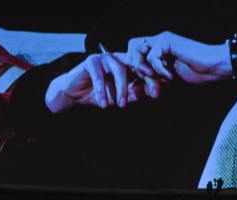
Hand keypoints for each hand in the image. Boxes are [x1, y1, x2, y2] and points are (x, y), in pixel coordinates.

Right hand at [45, 52, 160, 112]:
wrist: (75, 95)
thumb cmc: (99, 95)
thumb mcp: (121, 97)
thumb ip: (137, 93)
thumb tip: (156, 90)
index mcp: (127, 65)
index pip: (144, 68)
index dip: (154, 78)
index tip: (162, 90)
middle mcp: (118, 58)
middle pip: (136, 66)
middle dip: (145, 80)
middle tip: (152, 95)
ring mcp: (105, 58)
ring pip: (119, 70)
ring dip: (121, 89)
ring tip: (121, 105)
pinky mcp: (91, 61)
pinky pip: (100, 76)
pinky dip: (102, 91)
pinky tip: (104, 104)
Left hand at [124, 32, 231, 84]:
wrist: (213, 68)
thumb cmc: (196, 74)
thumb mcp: (169, 81)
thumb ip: (153, 82)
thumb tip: (137, 89)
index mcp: (156, 50)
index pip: (133, 54)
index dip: (134, 69)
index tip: (143, 84)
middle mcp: (157, 42)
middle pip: (130, 48)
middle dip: (135, 68)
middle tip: (148, 81)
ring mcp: (162, 40)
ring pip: (136, 49)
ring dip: (143, 68)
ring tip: (155, 78)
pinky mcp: (168, 40)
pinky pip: (152, 55)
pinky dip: (159, 68)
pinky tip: (170, 75)